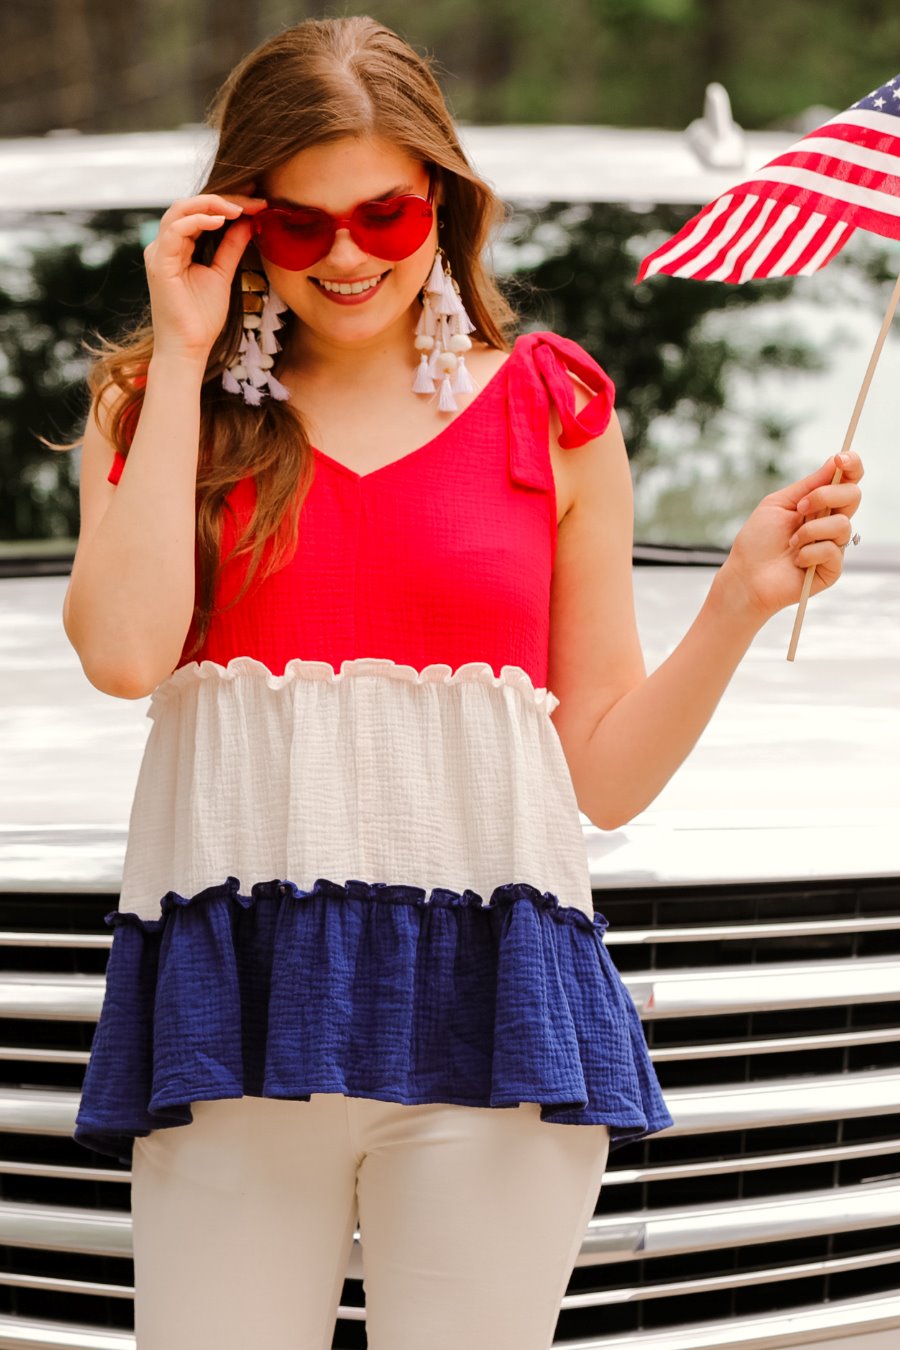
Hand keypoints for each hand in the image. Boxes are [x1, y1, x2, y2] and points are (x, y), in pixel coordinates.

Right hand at [143, 185, 267, 362]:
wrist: (189, 348)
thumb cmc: (202, 318)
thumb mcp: (222, 274)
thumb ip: (231, 247)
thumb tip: (248, 221)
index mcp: (178, 246)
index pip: (200, 212)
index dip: (229, 203)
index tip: (259, 203)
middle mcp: (165, 245)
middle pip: (190, 205)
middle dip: (224, 199)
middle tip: (255, 200)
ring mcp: (159, 252)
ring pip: (180, 210)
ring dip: (212, 204)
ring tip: (240, 209)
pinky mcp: (159, 262)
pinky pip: (175, 230)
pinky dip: (198, 221)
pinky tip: (221, 221)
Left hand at [717, 450, 863, 624]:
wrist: (746, 576)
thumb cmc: (757, 541)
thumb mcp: (779, 503)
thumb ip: (809, 484)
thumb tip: (836, 461)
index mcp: (819, 504)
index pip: (848, 480)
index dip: (852, 465)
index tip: (840, 460)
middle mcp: (830, 522)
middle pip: (853, 495)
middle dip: (825, 496)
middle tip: (800, 509)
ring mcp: (834, 545)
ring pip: (843, 524)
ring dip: (810, 531)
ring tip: (791, 543)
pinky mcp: (833, 569)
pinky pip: (832, 550)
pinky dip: (808, 553)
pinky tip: (796, 561)